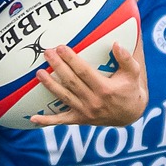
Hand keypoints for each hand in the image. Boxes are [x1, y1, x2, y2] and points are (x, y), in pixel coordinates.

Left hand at [28, 41, 147, 126]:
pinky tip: (32, 118)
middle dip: (58, 66)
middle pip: (71, 82)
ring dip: (50, 85)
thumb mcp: (133, 73)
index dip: (71, 59)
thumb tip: (115, 44)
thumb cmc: (130, 88)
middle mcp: (93, 102)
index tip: (60, 47)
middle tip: (47, 53)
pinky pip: (61, 121)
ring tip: (39, 73)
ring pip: (64, 97)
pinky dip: (47, 121)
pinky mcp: (80, 120)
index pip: (83, 71)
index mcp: (104, 89)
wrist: (130, 114)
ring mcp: (85, 112)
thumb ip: (126, 59)